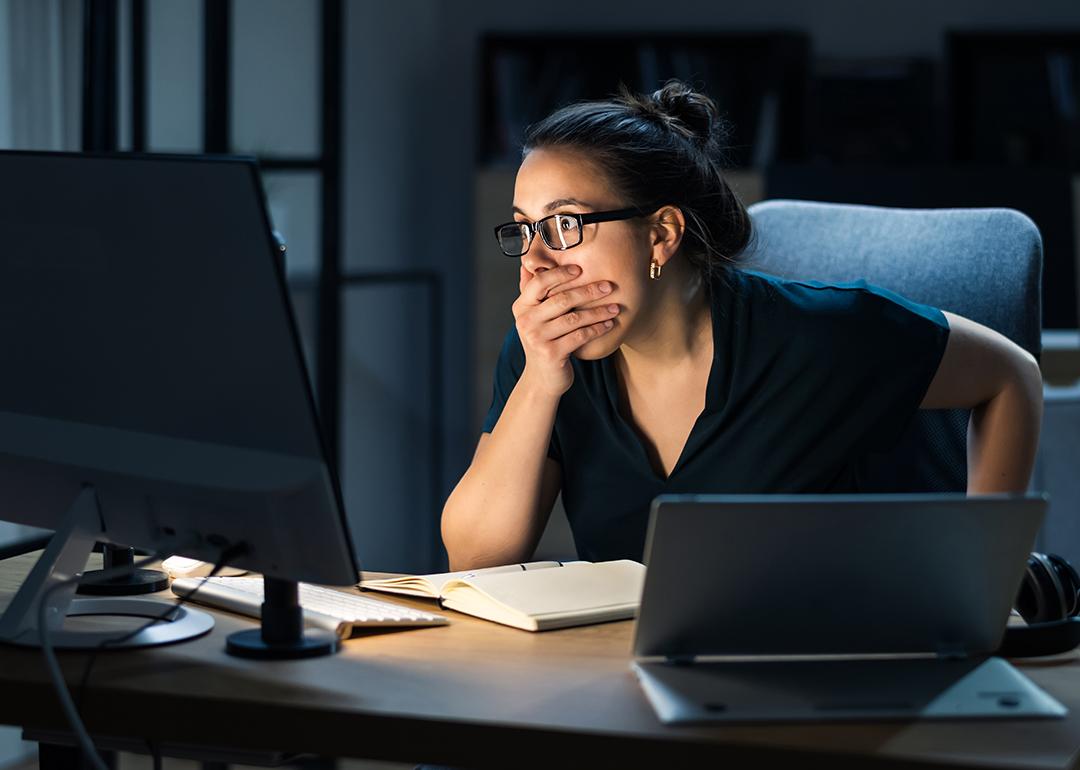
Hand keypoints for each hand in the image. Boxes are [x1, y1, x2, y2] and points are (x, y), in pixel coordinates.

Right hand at [512, 264, 619, 396]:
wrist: (541, 378)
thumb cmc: (542, 341)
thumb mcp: (533, 316)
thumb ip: (531, 291)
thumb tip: (527, 263)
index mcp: (521, 307)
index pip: (540, 282)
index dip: (560, 273)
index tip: (581, 269)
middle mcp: (526, 321)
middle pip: (561, 299)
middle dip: (588, 291)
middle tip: (608, 286)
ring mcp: (537, 338)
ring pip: (574, 318)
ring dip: (598, 312)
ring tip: (615, 307)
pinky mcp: (552, 354)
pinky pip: (580, 336)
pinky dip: (597, 329)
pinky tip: (609, 324)